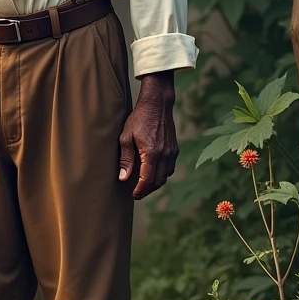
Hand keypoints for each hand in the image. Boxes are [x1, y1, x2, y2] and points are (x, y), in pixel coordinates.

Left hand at [118, 71, 177, 199]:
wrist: (157, 104)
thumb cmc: (139, 119)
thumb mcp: (126, 137)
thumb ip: (126, 159)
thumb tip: (124, 178)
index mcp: (151, 153)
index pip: (147, 179)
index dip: (141, 190)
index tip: (134, 195)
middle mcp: (164, 155)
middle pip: (158, 181)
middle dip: (147, 190)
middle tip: (137, 193)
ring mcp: (171, 152)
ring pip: (166, 176)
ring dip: (155, 183)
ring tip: (144, 185)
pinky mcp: (175, 149)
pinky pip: (170, 168)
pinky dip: (162, 174)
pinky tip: (153, 173)